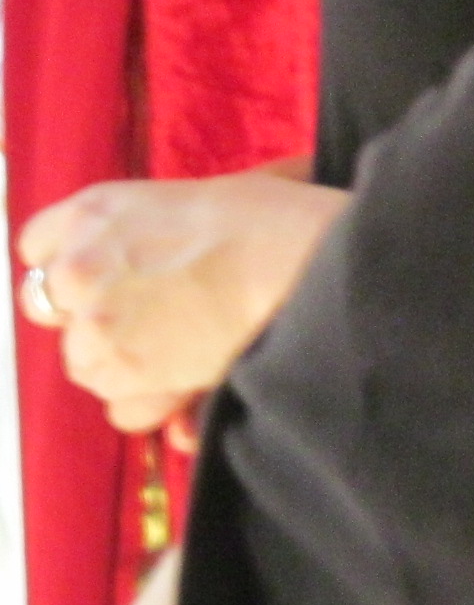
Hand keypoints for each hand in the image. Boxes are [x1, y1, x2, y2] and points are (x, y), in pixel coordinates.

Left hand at [18, 170, 347, 435]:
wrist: (304, 261)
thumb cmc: (276, 221)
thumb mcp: (205, 198)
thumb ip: (156, 229)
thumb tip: (163, 266)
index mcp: (95, 209)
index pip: (38, 246)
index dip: (75, 266)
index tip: (109, 277)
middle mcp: (78, 264)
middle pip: (48, 307)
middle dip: (92, 317)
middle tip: (150, 317)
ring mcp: (94, 321)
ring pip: (83, 363)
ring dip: (125, 365)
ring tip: (185, 351)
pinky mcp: (122, 369)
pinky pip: (121, 406)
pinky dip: (155, 403)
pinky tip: (192, 379)